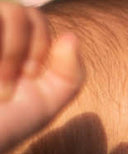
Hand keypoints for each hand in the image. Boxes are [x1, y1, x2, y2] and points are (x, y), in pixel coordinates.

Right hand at [0, 2, 82, 153]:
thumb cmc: (11, 120)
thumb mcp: (49, 101)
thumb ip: (69, 73)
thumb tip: (72, 37)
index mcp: (19, 42)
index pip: (36, 20)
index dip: (40, 48)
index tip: (30, 77)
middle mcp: (0, 32)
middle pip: (21, 12)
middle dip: (22, 52)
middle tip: (12, 82)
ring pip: (10, 12)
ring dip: (11, 53)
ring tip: (2, 82)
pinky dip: (0, 53)